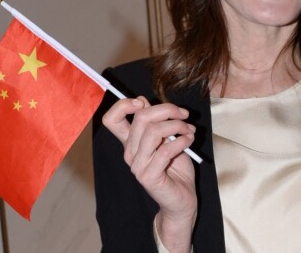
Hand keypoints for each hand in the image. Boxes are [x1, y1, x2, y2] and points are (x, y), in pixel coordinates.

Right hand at [102, 97, 197, 223]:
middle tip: (184, 115)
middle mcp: (130, 152)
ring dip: (178, 126)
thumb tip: (142, 101)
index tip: (143, 102)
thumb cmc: (175, 167)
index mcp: (131, 141)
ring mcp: (137, 166)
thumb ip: (155, 122)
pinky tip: (190, 141)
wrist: (182, 199)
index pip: (111, 120)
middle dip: (167, 110)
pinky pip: (165, 151)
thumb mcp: (167, 138)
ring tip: (189, 130)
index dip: (123, 105)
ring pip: (154, 132)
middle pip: (141, 118)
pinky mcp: (149, 177)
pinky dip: (182, 141)